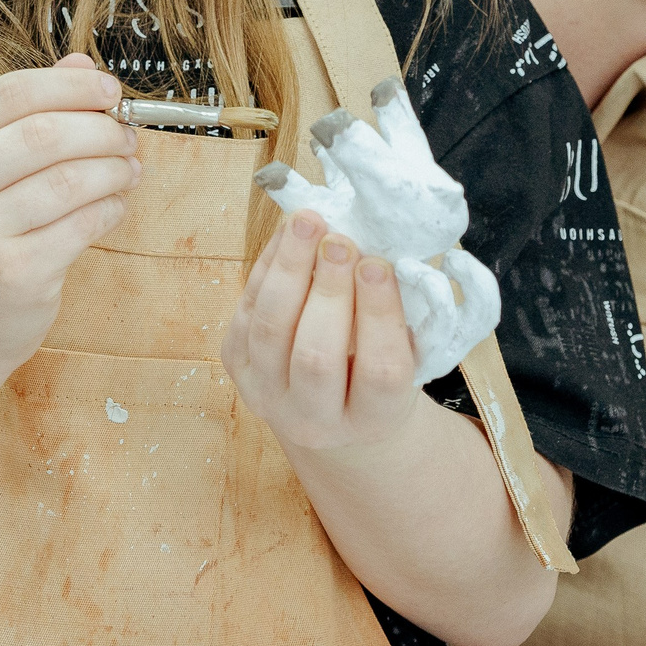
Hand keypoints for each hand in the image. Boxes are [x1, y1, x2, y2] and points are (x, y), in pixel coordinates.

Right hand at [0, 54, 138, 372]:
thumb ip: (33, 112)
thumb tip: (81, 62)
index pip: (10, 94)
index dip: (69, 85)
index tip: (109, 89)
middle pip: (44, 134)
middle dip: (101, 129)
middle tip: (127, 135)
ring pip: (70, 180)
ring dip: (115, 169)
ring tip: (128, 170)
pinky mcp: (15, 273)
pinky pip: (83, 225)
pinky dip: (111, 208)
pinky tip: (114, 204)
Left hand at [223, 214, 421, 452]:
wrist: (330, 413)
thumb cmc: (378, 371)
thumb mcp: (406, 355)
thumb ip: (398, 315)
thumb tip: (377, 250)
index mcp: (374, 421)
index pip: (380, 372)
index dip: (378, 315)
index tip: (378, 264)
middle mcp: (316, 422)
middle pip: (316, 356)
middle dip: (328, 291)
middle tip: (340, 241)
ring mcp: (269, 397)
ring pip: (270, 331)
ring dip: (289, 269)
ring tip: (308, 222)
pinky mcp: (238, 370)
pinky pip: (246, 313)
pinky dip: (266, 267)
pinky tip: (287, 234)